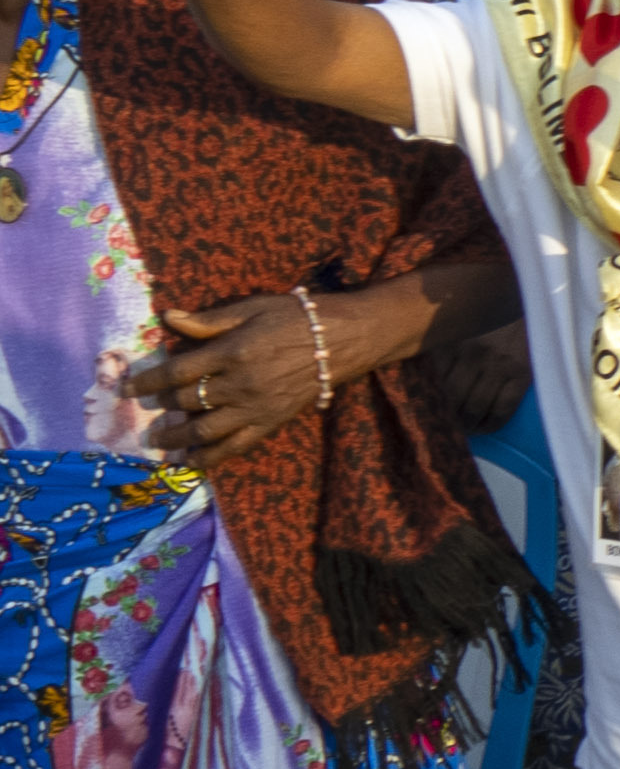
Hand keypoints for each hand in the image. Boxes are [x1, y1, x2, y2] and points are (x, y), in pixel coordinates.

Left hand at [132, 289, 336, 469]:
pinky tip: (191, 460)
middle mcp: (239, 383)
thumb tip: (169, 318)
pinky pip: (235, 447)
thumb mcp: (253, 308)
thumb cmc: (297, 317)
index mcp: (232, 352)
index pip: (176, 372)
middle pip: (187, 401)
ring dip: (176, 438)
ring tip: (157, 441)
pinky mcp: (270, 422)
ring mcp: (255, 407)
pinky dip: (210, 458)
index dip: (146, 381)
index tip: (125, 388)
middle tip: (149, 406)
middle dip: (161, 405)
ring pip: (204, 430)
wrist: (345, 340)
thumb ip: (210, 320)